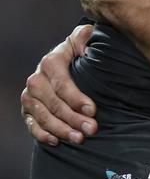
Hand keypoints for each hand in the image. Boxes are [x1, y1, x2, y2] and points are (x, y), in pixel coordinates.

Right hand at [21, 25, 97, 144]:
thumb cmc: (78, 50)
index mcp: (50, 61)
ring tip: (80, 138)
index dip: (77, 99)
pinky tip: (57, 141)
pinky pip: (32, 126)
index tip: (93, 110)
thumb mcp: (83, 37)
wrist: (63, 60)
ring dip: (62, 130)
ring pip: (44, 117)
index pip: (62, 84)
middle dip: (74, 118)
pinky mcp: (27, 111)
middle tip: (92, 129)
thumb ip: (85, 37)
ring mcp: (29, 96)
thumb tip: (86, 49)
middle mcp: (36, 79)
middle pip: (54, 104)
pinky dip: (42, 135)